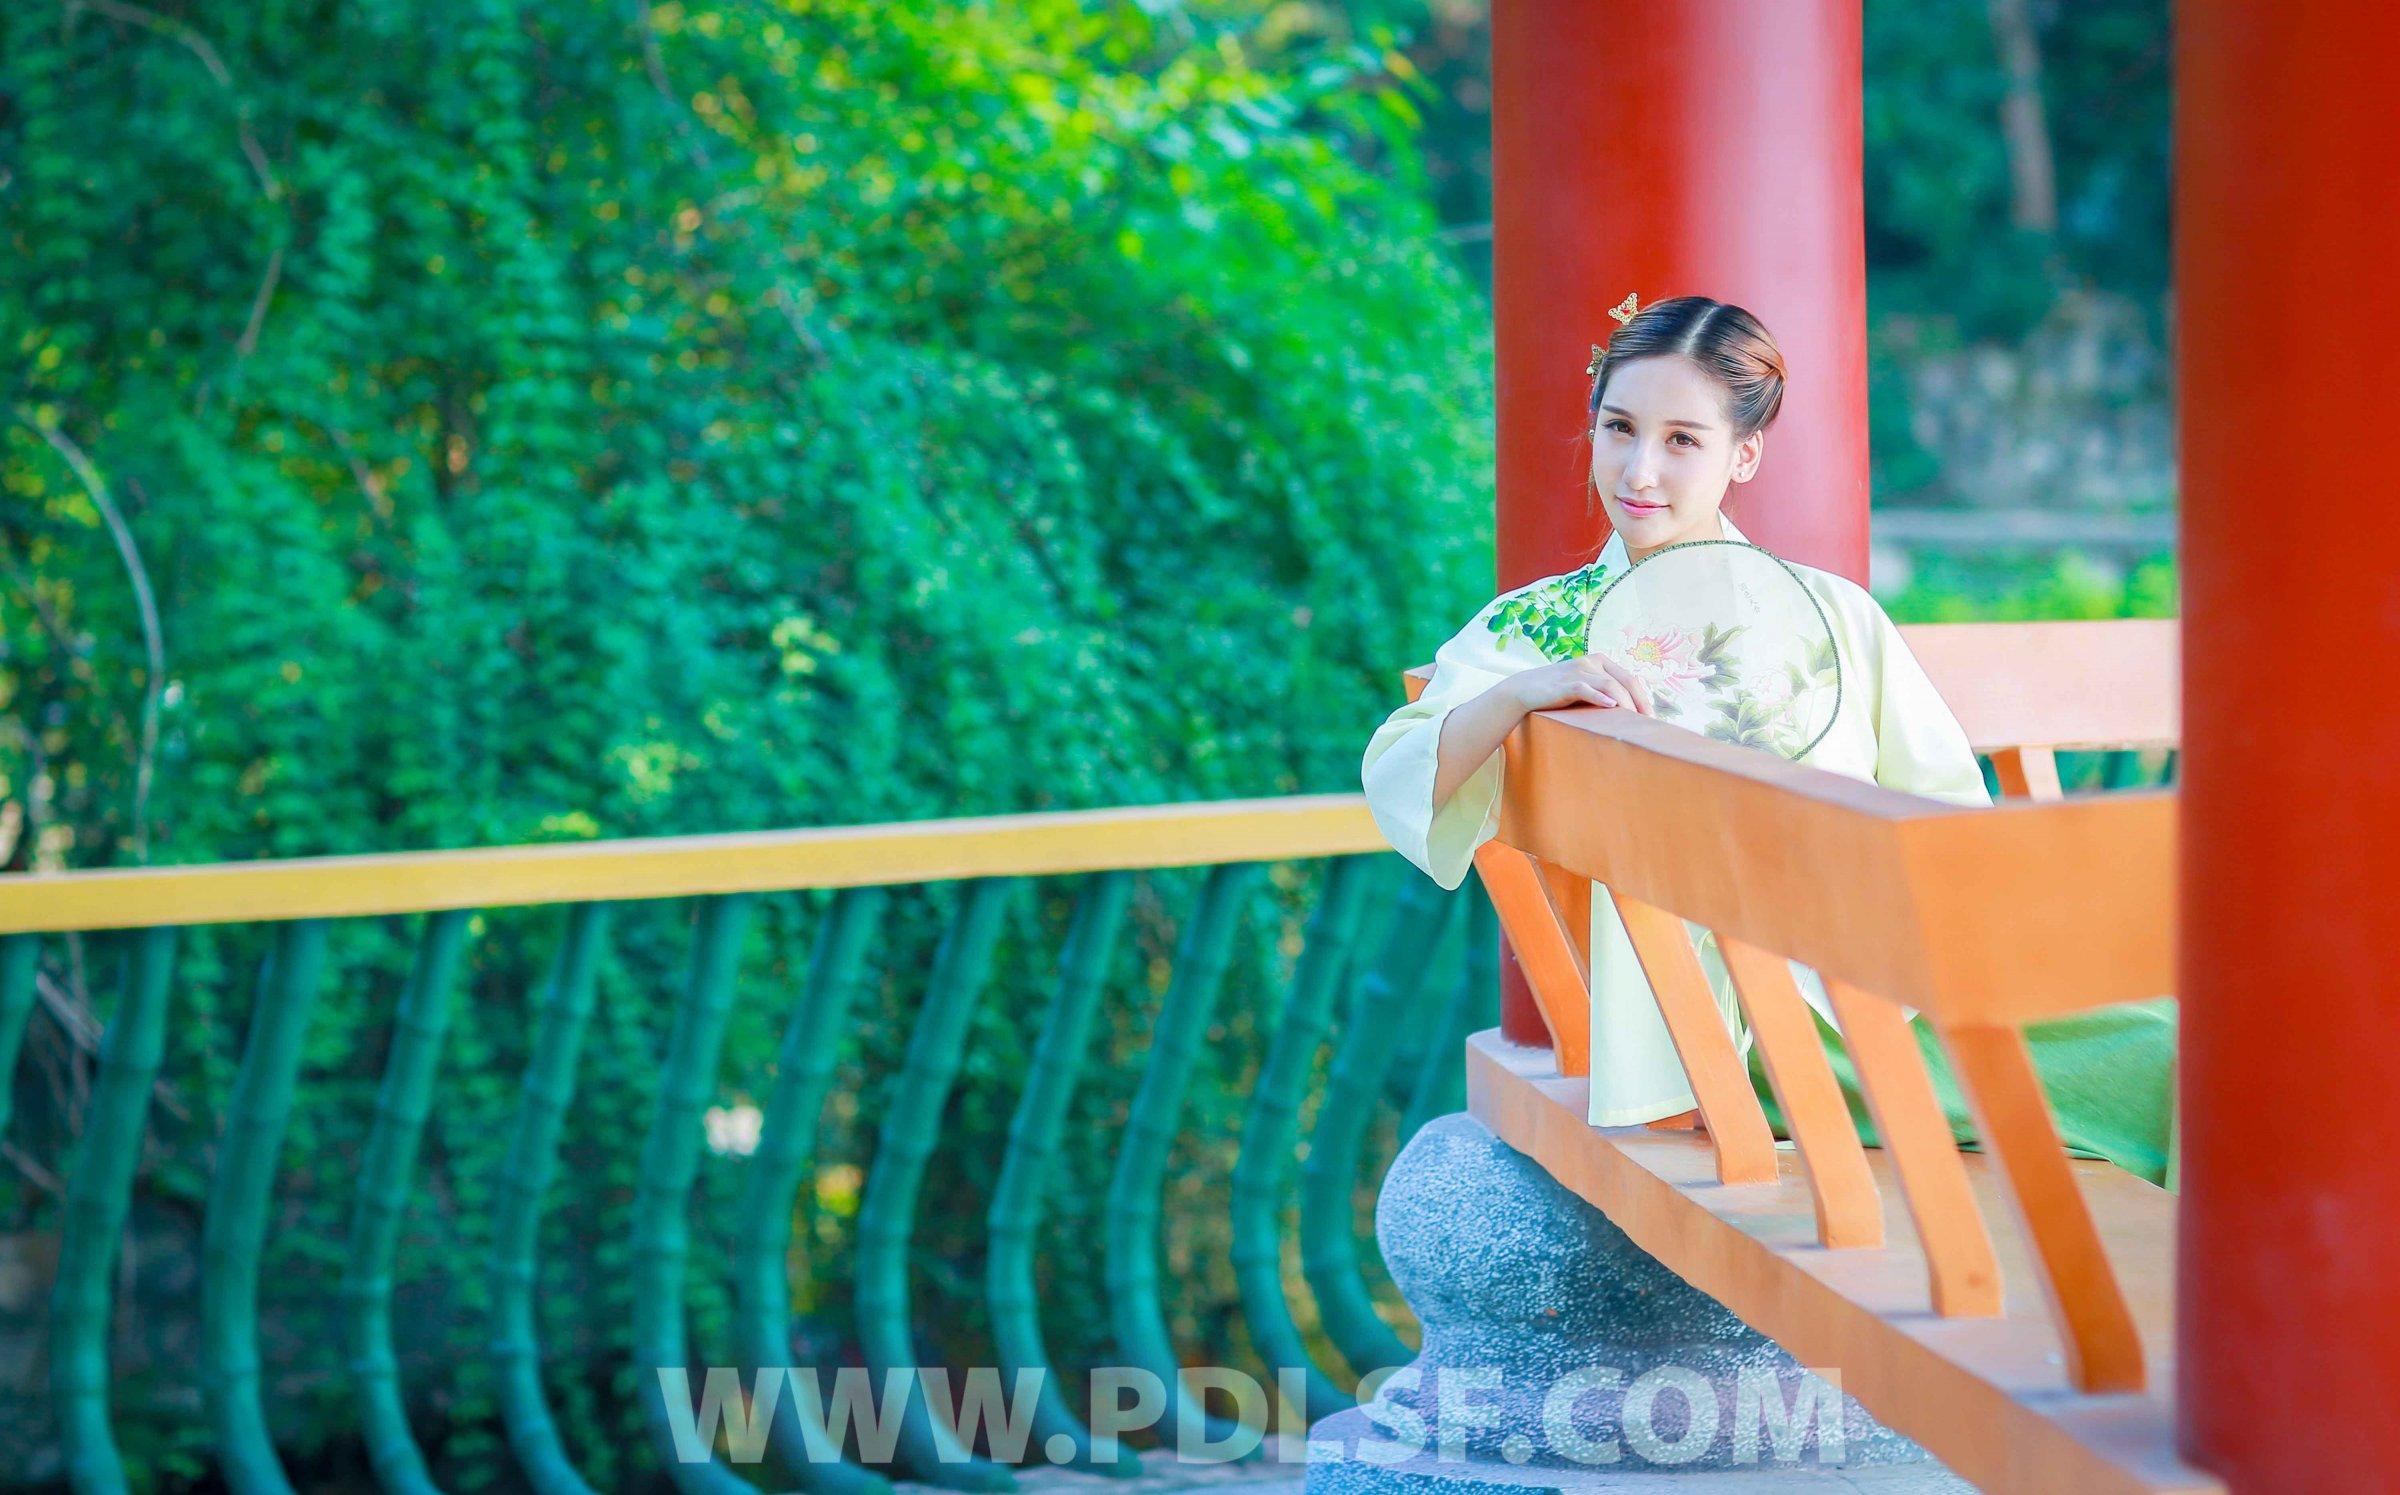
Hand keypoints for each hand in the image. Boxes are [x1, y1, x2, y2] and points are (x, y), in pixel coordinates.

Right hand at [1507, 653, 1655, 715]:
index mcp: (1600, 661)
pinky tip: (1610, 706)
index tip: (1651, 717)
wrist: (1524, 690)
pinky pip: (1587, 689)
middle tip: (1649, 723)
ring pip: (1611, 685)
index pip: (1630, 678)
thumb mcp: (1584, 686)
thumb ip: (1603, 691)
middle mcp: (1591, 662)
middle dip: (1640, 702)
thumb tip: (1629, 712)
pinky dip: (1600, 698)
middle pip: (1625, 681)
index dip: (1644, 697)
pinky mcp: (1566, 683)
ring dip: (1626, 704)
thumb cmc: (1557, 693)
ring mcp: (1578, 671)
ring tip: (1633, 721)